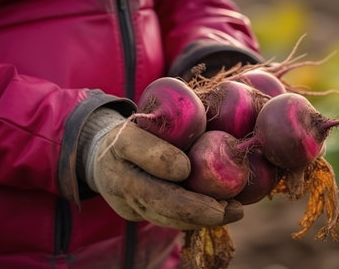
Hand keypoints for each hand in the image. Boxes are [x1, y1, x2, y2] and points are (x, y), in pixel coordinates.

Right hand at [80, 108, 242, 228]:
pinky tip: (219, 215)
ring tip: (232, 212)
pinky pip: (166, 221)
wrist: (105, 156)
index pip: (139, 148)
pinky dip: (194, 220)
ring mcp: (123, 200)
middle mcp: (118, 173)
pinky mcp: (133, 214)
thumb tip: (219, 130)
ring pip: (163, 216)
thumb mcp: (156, 118)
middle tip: (229, 208)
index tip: (187, 168)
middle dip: (195, 207)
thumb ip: (180, 123)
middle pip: (155, 196)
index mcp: (122, 141)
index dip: (162, 160)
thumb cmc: (142, 131)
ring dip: (201, 219)